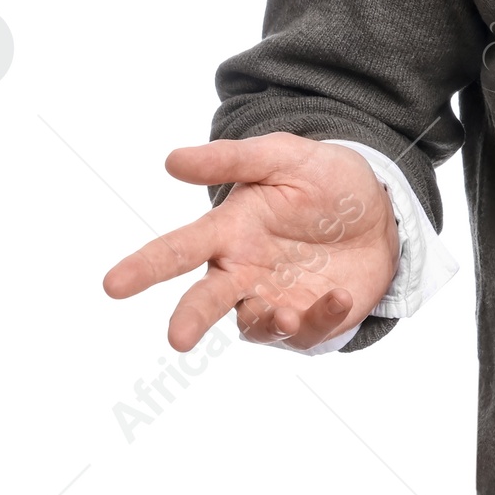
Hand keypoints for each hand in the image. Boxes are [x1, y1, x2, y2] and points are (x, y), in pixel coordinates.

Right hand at [102, 133, 400, 351]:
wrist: (381, 209)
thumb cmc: (324, 181)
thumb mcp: (286, 157)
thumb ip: (233, 160)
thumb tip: (171, 160)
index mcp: (230, 231)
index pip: (179, 249)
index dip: (146, 267)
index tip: (113, 285)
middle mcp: (243, 272)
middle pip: (206, 300)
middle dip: (190, 318)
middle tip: (178, 337)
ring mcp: (275, 298)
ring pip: (255, 324)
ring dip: (266, 321)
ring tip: (284, 313)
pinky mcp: (310, 318)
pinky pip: (307, 330)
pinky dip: (321, 317)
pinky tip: (338, 294)